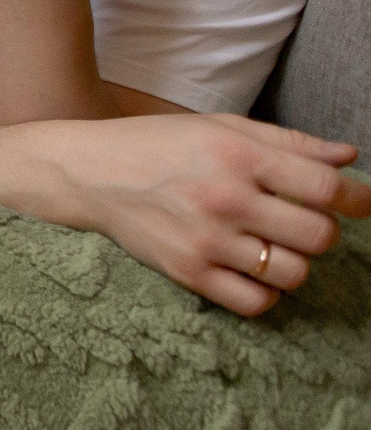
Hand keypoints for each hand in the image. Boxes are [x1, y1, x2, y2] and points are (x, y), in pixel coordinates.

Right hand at [47, 113, 370, 315]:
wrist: (86, 172)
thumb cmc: (158, 144)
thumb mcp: (220, 126)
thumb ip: (288, 142)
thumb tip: (349, 159)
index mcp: (236, 155)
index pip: (325, 189)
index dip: (357, 199)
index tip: (360, 203)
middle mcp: (224, 198)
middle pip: (318, 236)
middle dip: (321, 231)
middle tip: (300, 221)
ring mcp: (205, 241)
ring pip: (292, 273)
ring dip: (293, 262)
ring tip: (271, 245)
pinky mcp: (188, 273)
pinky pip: (256, 302)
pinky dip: (265, 291)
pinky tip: (250, 270)